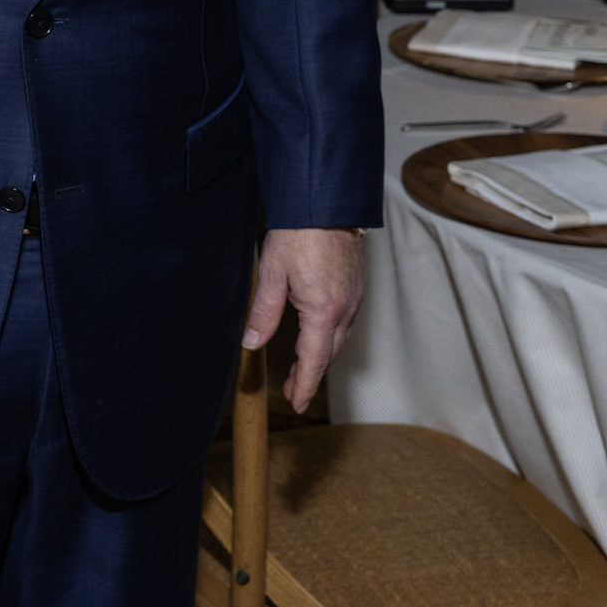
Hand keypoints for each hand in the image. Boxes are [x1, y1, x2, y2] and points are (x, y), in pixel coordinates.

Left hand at [242, 227, 364, 412]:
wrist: (326, 201)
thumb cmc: (298, 233)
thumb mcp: (272, 273)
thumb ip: (264, 312)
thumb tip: (251, 343)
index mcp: (324, 311)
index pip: (313, 361)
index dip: (304, 386)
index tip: (297, 405)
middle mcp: (345, 309)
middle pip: (327, 353)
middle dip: (309, 375)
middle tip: (292, 391)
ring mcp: (354, 297)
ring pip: (337, 338)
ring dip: (319, 356)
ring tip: (299, 368)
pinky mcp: (355, 286)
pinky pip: (343, 322)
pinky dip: (328, 337)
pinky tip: (315, 335)